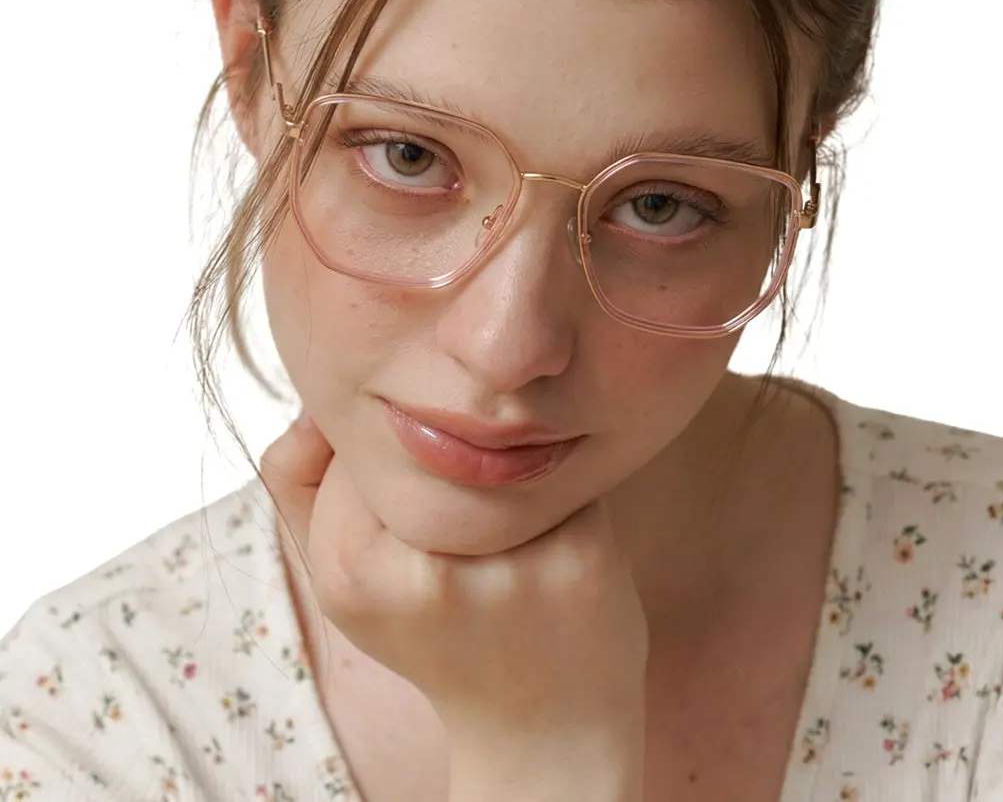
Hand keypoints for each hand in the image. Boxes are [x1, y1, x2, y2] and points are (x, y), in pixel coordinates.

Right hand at [260, 414, 648, 749]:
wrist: (538, 723)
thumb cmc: (435, 630)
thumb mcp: (343, 572)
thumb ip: (299, 479)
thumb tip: (319, 401)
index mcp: (352, 570)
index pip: (356, 432)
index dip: (389, 447)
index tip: (411, 489)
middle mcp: (427, 571)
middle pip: (426, 429)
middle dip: (446, 447)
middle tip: (464, 493)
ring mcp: (510, 566)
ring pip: (494, 438)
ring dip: (503, 457)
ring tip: (509, 508)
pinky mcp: (582, 555)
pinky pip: (559, 463)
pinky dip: (558, 478)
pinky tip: (557, 523)